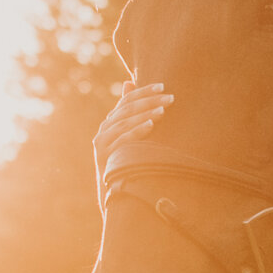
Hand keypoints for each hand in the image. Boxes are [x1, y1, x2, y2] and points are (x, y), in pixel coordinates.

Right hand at [94, 81, 172, 198]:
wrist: (111, 191)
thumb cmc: (124, 160)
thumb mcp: (128, 134)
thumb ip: (129, 111)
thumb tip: (129, 82)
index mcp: (111, 121)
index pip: (127, 100)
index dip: (144, 91)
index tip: (162, 86)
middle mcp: (104, 128)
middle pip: (127, 109)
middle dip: (150, 101)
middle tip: (170, 98)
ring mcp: (102, 141)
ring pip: (125, 122)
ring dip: (145, 114)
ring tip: (163, 110)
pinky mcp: (104, 154)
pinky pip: (123, 140)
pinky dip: (137, 131)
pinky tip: (151, 125)